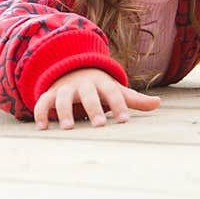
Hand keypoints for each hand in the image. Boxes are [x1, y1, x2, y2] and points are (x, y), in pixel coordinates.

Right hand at [34, 68, 161, 129]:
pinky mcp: (50, 94)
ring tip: (69, 128)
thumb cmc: (99, 87)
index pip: (113, 92)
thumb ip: (134, 100)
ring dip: (65, 112)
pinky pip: (43, 102)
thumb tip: (158, 103)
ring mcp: (65, 88)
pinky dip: (41, 113)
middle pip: (89, 94)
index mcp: (102, 83)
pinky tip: (42, 128)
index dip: (119, 105)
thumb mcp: (116, 90)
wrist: (72, 69)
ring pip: (63, 98)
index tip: (125, 121)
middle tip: (99, 125)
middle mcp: (83, 84)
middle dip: (94, 108)